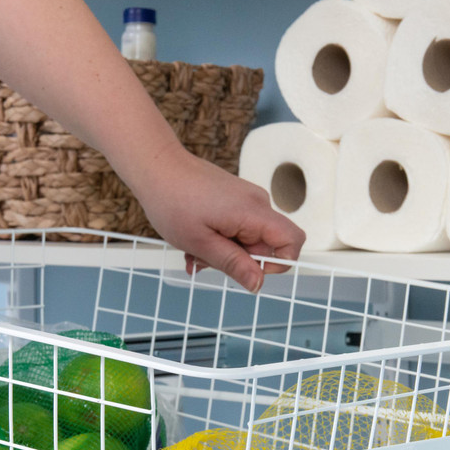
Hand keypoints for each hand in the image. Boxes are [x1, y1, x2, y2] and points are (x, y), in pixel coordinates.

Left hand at [134, 147, 305, 292]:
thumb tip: (258, 283)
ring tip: (193, 251)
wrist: (156, 166)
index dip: (278, 263)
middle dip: (238, 261)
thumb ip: (233, 264)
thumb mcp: (200, 243)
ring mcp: (246, 200)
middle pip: (265, 245)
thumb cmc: (172, 200)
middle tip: (204, 261)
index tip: (247, 270)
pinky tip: (195, 242)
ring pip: (247, 240)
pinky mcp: (235, 199)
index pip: (293, 241)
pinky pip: (237, 228)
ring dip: (223, 253)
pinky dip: (219, 240)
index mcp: (253, 212)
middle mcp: (256, 203)